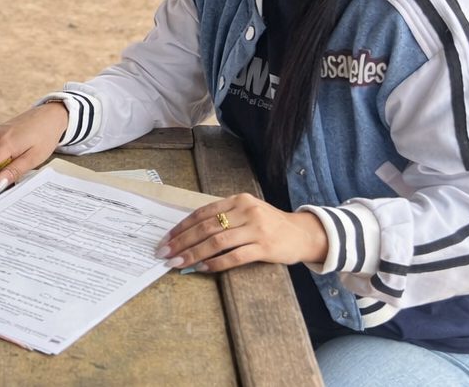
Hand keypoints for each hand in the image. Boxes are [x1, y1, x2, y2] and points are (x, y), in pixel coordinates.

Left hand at [156, 193, 327, 272]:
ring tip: (178, 262)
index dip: (182, 226)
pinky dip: (215, 263)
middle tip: (165, 253)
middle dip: (182, 241)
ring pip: (217, 242)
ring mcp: (256, 229)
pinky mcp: (264, 247)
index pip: (202, 213)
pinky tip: (202, 269)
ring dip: (194, 254)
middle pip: (206, 227)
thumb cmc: (269, 224)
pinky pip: (234, 257)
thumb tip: (189, 234)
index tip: (166, 239)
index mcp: (238, 200)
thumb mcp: (247, 212)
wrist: (303, 234)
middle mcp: (246, 211)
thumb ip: (223, 218)